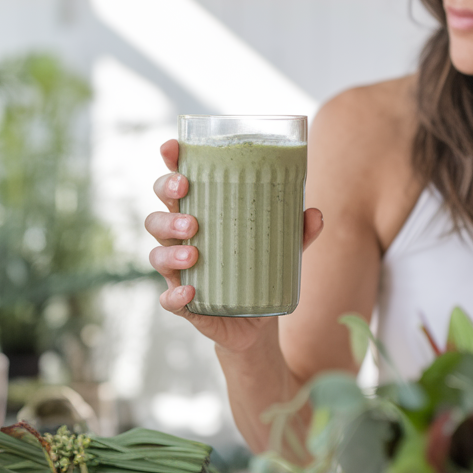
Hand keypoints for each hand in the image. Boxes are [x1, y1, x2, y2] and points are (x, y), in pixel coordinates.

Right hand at [145, 139, 324, 352]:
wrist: (256, 324)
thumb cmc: (260, 272)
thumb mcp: (283, 250)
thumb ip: (298, 232)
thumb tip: (315, 213)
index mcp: (201, 216)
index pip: (176, 186)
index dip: (169, 164)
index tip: (171, 147)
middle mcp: (182, 241)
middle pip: (157, 215)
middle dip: (167, 206)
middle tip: (190, 209)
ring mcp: (178, 273)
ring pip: (157, 253)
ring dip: (171, 250)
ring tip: (194, 252)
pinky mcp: (184, 304)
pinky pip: (168, 299)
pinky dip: (174, 294)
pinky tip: (189, 290)